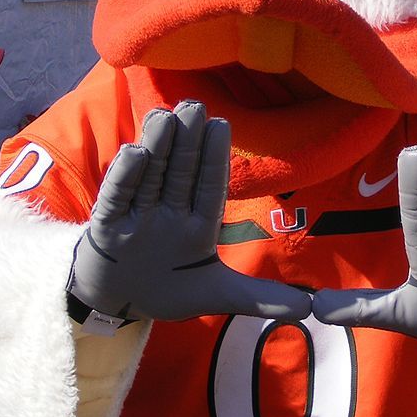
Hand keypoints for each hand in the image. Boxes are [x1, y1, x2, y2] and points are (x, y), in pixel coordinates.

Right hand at [67, 100, 310, 322]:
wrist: (117, 300)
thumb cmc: (169, 289)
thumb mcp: (218, 295)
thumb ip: (261, 298)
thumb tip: (309, 310)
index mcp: (198, 224)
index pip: (209, 186)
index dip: (214, 157)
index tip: (221, 124)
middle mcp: (169, 212)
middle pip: (179, 172)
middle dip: (187, 141)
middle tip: (195, 106)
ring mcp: (138, 216)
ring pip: (150, 176)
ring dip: (157, 147)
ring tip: (166, 116)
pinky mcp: (107, 225)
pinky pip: (117, 197)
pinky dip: (125, 177)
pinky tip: (135, 152)